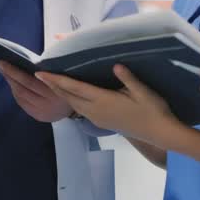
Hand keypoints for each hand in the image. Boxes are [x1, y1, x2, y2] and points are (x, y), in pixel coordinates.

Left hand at [0, 61, 73, 122]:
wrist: (80, 104)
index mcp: (56, 90)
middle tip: (0, 64)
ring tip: (5, 72)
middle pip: (22, 88)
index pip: (30, 80)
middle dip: (9, 75)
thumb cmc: (70, 82)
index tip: (4, 62)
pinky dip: (16, 93)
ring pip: (20, 97)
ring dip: (11, 83)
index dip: (15, 72)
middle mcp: (48, 103)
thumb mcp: (64, 72)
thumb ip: (52, 62)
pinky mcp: (39, 117)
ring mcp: (43, 112)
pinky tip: (13, 84)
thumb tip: (42, 46)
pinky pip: (23, 104)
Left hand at [38, 66, 181, 145]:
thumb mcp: (142, 91)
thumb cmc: (153, 109)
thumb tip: (115, 65)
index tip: (40, 73)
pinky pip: (81, 110)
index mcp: (102, 100)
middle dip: (53, 86)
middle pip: (69, 97)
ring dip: (61, 94)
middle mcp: (96, 110)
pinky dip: (72, 100)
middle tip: (39, 75)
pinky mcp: (102, 122)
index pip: (73, 87)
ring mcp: (98, 118)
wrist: (159, 133)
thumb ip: (127, 78)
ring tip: (52, 84)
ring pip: (74, 104)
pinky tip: (72, 96)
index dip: (56, 80)